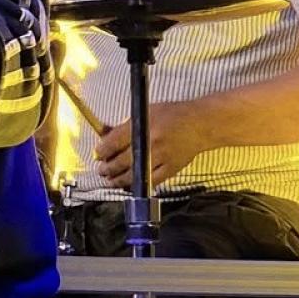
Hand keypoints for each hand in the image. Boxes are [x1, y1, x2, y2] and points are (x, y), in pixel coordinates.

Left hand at [96, 100, 215, 187]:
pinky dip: (138, 185)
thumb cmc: (173, 115)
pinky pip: (150, 182)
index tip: (98, 154)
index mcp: (141, 126)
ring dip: (118, 180)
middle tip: (101, 169)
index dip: (102, 151)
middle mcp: (149, 143)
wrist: (200, 124)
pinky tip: (129, 185)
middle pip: (120, 161)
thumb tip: (106, 135)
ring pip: (132, 175)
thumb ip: (126, 125)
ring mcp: (160, 158)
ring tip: (110, 180)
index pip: (113, 143)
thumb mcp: (147, 112)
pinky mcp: (170, 169)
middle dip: (106, 168)